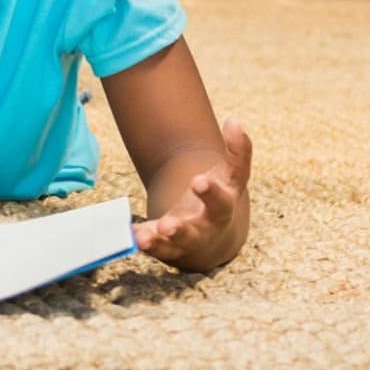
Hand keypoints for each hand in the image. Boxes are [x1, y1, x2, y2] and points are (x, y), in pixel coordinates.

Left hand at [135, 118, 252, 270]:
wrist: (215, 238)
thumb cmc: (221, 199)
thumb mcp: (231, 176)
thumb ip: (237, 151)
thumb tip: (234, 121)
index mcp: (221, 208)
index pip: (220, 200)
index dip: (211, 192)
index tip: (199, 181)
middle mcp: (203, 228)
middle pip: (194, 231)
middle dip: (180, 228)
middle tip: (167, 226)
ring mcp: (185, 240)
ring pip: (171, 245)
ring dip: (157, 241)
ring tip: (142, 238)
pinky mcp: (167, 248)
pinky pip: (155, 248)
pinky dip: (144, 243)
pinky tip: (132, 236)